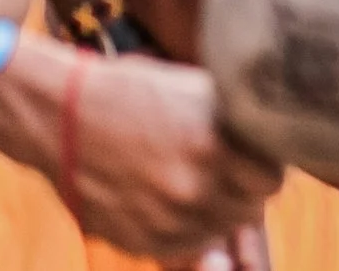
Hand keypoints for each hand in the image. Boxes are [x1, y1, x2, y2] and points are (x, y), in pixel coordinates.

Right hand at [35, 53, 281, 261]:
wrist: (60, 118)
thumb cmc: (133, 93)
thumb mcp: (197, 90)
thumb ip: (240, 120)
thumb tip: (277, 133)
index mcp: (212, 147)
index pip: (272, 180)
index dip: (265, 167)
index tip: (254, 157)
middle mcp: (191, 190)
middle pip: (249, 210)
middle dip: (244, 191)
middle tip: (227, 171)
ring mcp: (163, 221)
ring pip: (219, 232)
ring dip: (216, 212)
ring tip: (197, 184)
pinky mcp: (138, 241)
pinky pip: (186, 247)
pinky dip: (188, 230)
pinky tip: (174, 202)